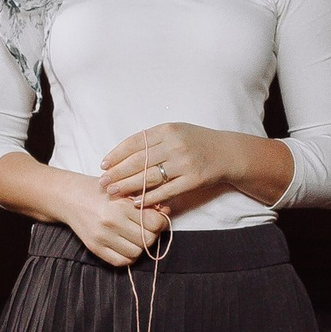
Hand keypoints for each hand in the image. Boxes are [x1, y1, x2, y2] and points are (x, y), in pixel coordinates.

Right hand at [54, 170, 167, 264]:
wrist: (69, 197)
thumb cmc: (99, 191)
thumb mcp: (122, 190)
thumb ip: (145, 200)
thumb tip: (166, 211)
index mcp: (121, 204)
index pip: (154, 222)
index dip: (160, 222)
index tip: (155, 219)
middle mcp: (112, 222)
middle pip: (148, 239)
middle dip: (151, 234)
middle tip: (146, 228)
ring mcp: (102, 237)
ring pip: (136, 252)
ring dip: (140, 246)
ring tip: (134, 236)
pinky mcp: (95, 248)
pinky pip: (121, 262)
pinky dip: (128, 256)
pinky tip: (125, 245)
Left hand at [97, 123, 278, 211]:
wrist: (227, 153)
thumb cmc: (197, 142)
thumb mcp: (176, 131)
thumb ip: (153, 139)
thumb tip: (123, 153)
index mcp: (168, 129)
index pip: (135, 142)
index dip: (116, 154)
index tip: (103, 164)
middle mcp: (175, 144)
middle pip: (139, 161)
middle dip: (117, 173)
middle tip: (103, 183)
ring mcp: (185, 163)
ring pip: (149, 177)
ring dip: (128, 186)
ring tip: (114, 192)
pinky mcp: (193, 180)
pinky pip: (166, 191)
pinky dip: (149, 197)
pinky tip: (136, 201)